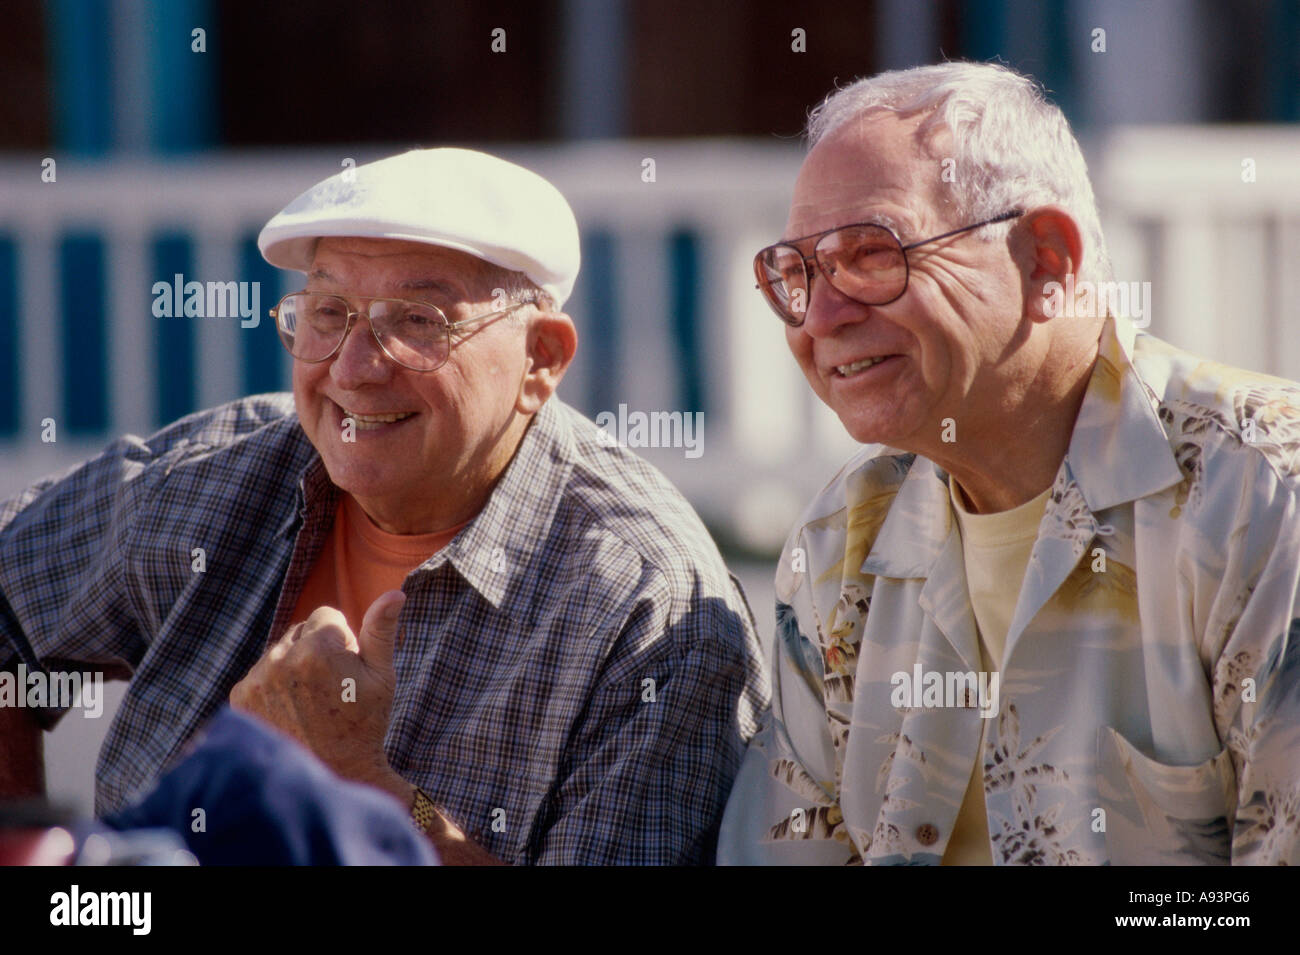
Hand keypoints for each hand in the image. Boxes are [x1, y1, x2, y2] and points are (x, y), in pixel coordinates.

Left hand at [229, 590, 406, 788]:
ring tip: (311, 704)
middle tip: (332, 690)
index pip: (326, 614)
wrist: (333, 775)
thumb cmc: (364, 724)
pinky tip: (290, 711)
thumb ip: (381, 630)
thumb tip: (394, 593)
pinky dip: (273, 686)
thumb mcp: (382, 677)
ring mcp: (256, 680)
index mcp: (318, 648)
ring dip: (293, 667)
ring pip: (279, 652)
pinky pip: (260, 674)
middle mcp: (280, 659)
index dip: (343, 640)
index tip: (347, 671)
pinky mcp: (240, 698)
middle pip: (300, 631)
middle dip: (316, 650)